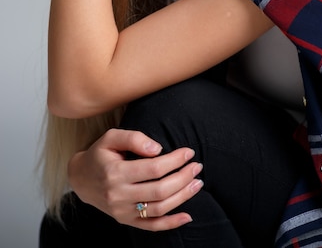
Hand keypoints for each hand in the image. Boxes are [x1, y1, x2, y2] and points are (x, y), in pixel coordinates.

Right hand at [68, 128, 203, 229]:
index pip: (153, 168)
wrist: (81, 179)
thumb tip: (158, 149)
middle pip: (159, 189)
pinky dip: (171, 224)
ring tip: (197, 183)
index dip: (175, 160)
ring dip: (182, 197)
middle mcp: (118, 195)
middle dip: (183, 177)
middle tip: (197, 166)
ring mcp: (122, 211)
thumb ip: (134, 138)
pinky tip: (187, 216)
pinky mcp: (126, 221)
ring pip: (159, 208)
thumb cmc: (100, 154)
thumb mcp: (111, 137)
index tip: (189, 152)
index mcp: (115, 172)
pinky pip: (151, 226)